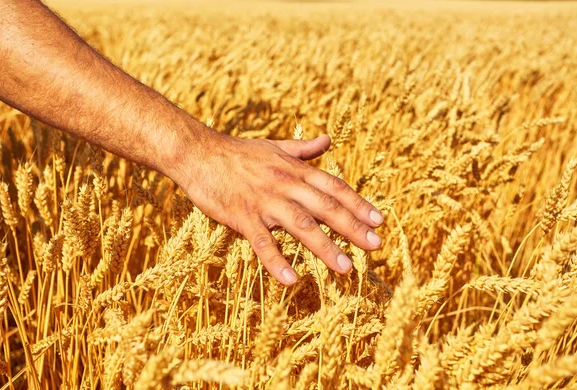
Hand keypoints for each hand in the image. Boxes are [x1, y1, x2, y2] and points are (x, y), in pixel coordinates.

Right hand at [173, 127, 383, 285]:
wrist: (198, 153)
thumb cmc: (238, 153)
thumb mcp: (275, 146)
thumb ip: (304, 149)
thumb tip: (328, 139)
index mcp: (294, 170)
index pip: (334, 187)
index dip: (358, 204)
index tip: (378, 220)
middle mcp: (285, 184)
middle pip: (325, 207)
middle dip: (353, 227)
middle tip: (376, 246)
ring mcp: (264, 201)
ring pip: (301, 225)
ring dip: (325, 247)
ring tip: (346, 268)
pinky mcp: (242, 216)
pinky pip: (262, 242)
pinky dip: (276, 261)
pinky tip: (291, 280)